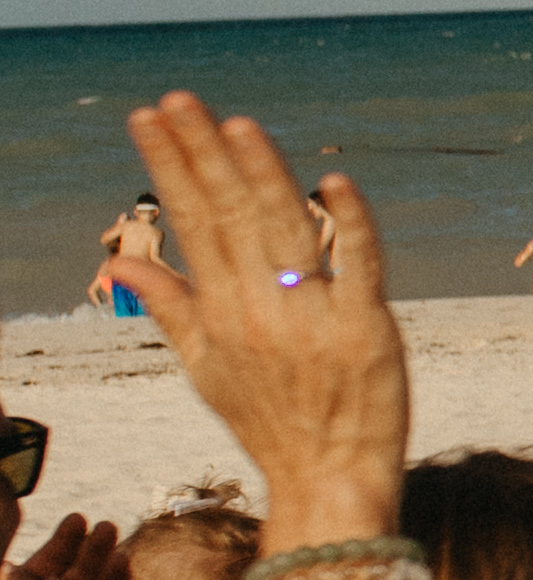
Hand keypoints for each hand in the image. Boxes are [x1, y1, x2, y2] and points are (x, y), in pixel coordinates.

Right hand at [120, 97, 408, 535]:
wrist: (330, 480)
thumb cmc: (270, 420)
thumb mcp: (205, 367)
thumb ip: (168, 305)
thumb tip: (117, 261)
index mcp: (219, 312)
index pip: (190, 222)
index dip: (169, 166)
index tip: (147, 118)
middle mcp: (259, 308)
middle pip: (228, 214)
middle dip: (201, 152)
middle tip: (178, 99)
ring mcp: (314, 316)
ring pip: (284, 230)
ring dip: (261, 173)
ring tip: (236, 124)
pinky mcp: (368, 328)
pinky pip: (361, 264)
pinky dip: (350, 222)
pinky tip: (333, 182)